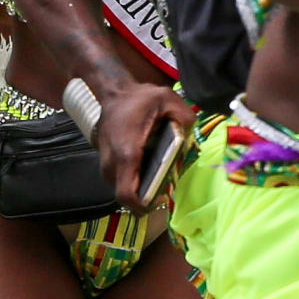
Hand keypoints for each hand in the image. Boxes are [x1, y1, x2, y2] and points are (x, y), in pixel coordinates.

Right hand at [78, 74, 192, 201]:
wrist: (114, 94)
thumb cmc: (139, 98)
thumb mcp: (167, 99)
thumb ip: (185, 117)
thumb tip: (191, 135)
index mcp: (126, 152)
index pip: (127, 195)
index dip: (144, 205)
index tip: (161, 198)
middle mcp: (112, 163)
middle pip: (127, 197)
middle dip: (147, 197)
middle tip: (166, 185)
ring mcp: (106, 165)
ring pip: (124, 190)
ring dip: (142, 189)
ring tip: (160, 175)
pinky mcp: (107, 164)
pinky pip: (122, 181)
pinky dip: (136, 180)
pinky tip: (150, 167)